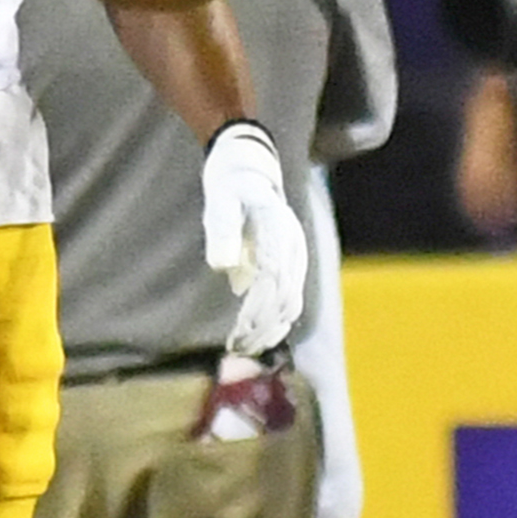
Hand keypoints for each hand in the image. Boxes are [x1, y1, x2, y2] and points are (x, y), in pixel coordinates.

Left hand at [197, 119, 309, 355]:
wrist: (250, 169)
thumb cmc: (231, 186)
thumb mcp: (221, 200)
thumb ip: (222, 230)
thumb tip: (222, 266)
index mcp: (278, 229)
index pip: (273, 277)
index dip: (259, 308)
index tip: (239, 330)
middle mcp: (293, 245)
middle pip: (285, 296)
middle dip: (263, 326)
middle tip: (236, 348)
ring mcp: (295, 256)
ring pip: (291, 301)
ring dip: (270, 328)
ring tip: (244, 349)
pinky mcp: (290, 265)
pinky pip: (289, 299)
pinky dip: (277, 322)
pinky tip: (259, 339)